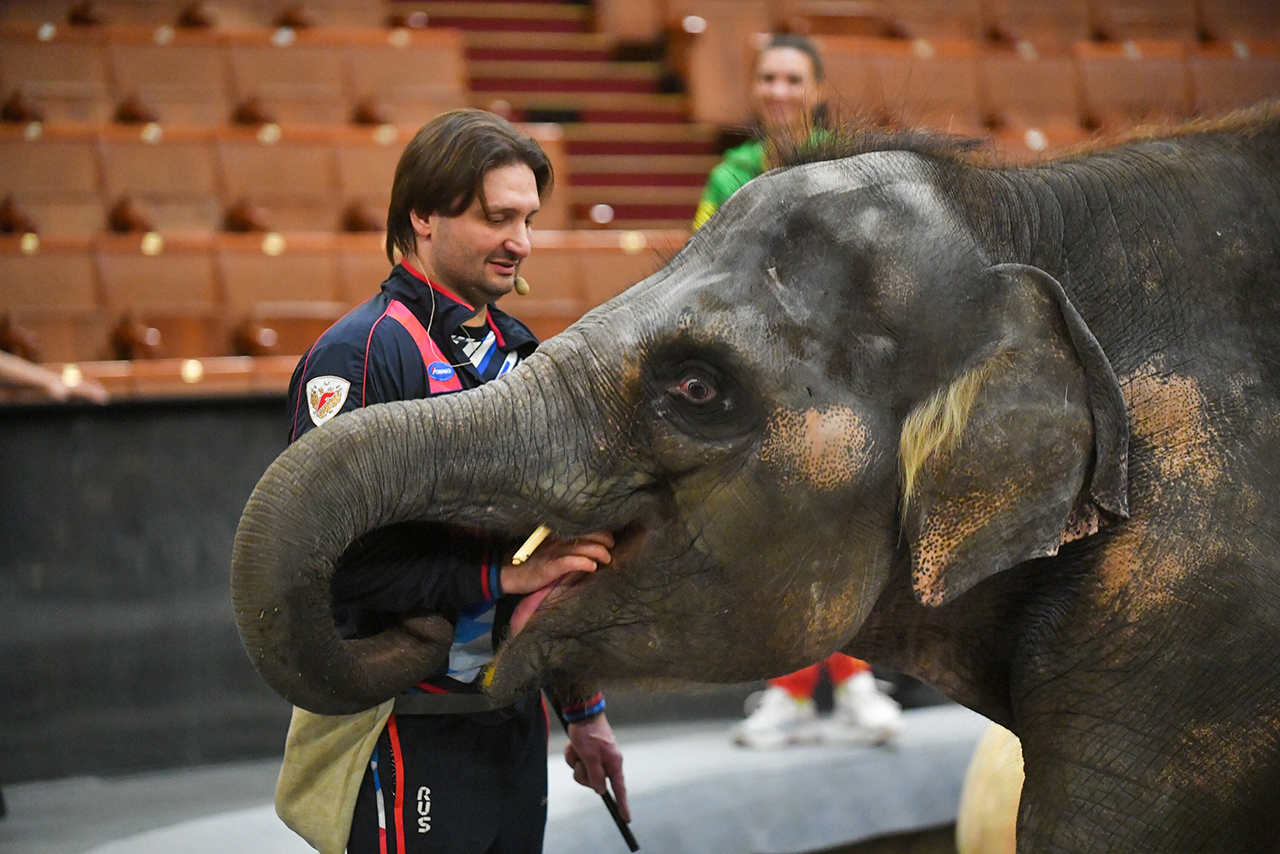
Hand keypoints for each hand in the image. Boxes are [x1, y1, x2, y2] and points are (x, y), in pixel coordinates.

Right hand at [499, 531, 613, 594]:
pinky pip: (569, 562)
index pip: (584, 527)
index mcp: (560, 536)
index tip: (610, 539)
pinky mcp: (550, 566)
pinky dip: (583, 563)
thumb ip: (569, 548)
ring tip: (606, 559)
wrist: (511, 573)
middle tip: (611, 547)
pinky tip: (592, 567)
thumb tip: (592, 550)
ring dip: (598, 552)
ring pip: (582, 547)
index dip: (600, 531)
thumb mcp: (553, 552)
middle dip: (604, 539)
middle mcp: (559, 541)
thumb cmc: (534, 563)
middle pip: (587, 534)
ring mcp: (554, 553)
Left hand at [565, 713, 629, 822]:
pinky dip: (573, 755)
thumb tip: (601, 790)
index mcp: (614, 762)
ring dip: (575, 761)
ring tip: (575, 749)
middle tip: (579, 762)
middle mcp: (608, 760)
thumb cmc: (588, 733)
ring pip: (584, 771)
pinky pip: (579, 761)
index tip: (626, 819)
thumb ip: (595, 776)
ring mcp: (598, 756)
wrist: (582, 712)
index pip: (619, 788)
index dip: (623, 804)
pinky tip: (572, 745)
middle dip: (583, 773)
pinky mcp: (589, 751)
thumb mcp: (590, 757)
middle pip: (595, 781)